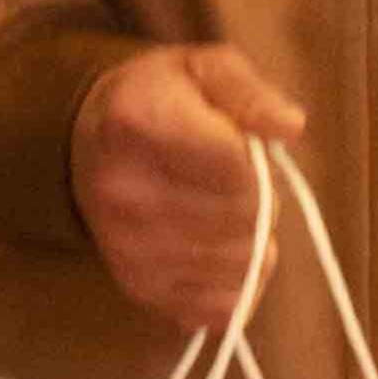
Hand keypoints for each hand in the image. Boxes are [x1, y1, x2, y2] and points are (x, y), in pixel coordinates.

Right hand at [70, 43, 307, 329]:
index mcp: (139, 124)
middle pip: (243, 218)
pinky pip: (223, 308)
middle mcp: (126, 192)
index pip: (235, 165)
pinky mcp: (141, 290)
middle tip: (235, 182)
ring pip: (241, 265)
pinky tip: (218, 250)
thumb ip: (249, 92)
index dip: (255, 159)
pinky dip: (238, 283)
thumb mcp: (202, 70)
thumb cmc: (158, 101)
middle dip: (259, 199)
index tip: (239, 145)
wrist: (86, 147)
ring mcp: (130, 249)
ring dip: (254, 242)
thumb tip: (291, 125)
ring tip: (226, 214)